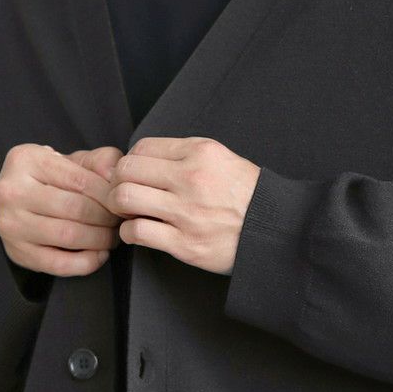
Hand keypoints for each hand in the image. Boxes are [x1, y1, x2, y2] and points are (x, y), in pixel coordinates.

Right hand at [0, 143, 124, 277]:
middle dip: (107, 218)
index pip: (80, 180)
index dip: (109, 195)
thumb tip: (115, 176)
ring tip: (112, 236)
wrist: (18, 201)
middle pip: (75, 209)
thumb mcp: (75, 160)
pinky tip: (99, 254)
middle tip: (121, 221)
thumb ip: (101, 161)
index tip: (123, 202)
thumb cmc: (54, 178)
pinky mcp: (17, 253)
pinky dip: (87, 262)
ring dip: (100, 239)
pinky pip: (59, 264)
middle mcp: (11, 192)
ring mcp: (10, 225)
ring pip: (69, 236)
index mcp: (27, 160)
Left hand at [104, 137, 260, 275]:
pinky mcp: (185, 243)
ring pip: (125, 199)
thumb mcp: (222, 159)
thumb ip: (185, 154)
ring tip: (127, 212)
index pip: (142, 148)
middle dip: (116, 182)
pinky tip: (137, 231)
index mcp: (200, 152)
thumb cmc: (248, 195)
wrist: (276, 229)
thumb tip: (145, 159)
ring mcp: (187, 212)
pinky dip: (129, 232)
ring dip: (118, 207)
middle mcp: (191, 179)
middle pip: (127, 170)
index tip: (132, 174)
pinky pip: (137, 232)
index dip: (130, 161)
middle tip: (122, 192)